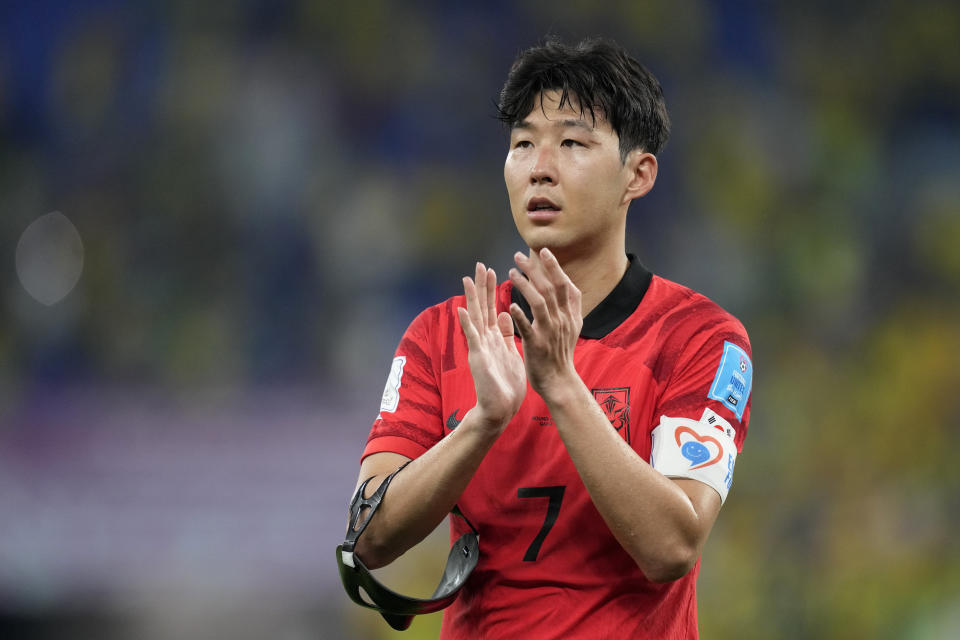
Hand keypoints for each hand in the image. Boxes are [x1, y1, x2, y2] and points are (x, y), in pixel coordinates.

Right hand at [457, 262, 526, 431]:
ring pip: (476, 317)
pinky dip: (467, 324)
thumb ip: (507, 334)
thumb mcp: (510, 352)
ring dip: (472, 299)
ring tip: (467, 279)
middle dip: (482, 286)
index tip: (492, 271)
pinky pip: (472, 338)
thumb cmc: (507, 385)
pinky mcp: (478, 358)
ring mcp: (480, 347)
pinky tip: (462, 310)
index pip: (493, 308)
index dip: (492, 290)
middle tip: (480, 265)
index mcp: (495, 338)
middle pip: (483, 307)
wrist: (501, 408)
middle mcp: (485, 339)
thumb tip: (508, 314)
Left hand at [508, 248, 582, 398]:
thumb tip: (568, 284)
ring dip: (525, 285)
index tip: (543, 252)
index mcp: (570, 315)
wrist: (560, 382)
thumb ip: (570, 306)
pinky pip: (528, 327)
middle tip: (519, 255)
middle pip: (550, 288)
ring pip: (539, 302)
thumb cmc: (562, 354)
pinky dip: (520, 316)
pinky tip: (510, 305)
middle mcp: (562, 320)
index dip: (555, 267)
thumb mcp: (573, 327)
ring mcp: (550, 332)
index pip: (565, 285)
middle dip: (535, 269)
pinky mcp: (537, 345)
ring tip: (511, 272)